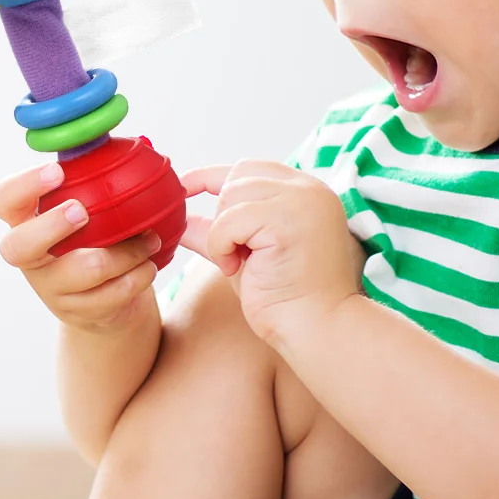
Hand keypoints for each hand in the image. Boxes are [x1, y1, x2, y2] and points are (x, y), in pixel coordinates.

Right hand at [0, 162, 160, 334]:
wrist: (108, 301)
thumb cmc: (100, 238)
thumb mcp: (97, 208)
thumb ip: (113, 180)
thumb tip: (168, 157)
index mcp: (26, 221)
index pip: (3, 200)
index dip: (23, 186)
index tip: (58, 172)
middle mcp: (30, 257)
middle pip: (18, 247)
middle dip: (51, 226)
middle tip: (82, 210)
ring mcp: (50, 289)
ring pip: (85, 270)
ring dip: (125, 252)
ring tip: (150, 239)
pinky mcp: (78, 312)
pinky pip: (111, 295)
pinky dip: (138, 277)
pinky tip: (150, 265)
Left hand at [177, 160, 363, 347]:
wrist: (318, 330)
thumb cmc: (286, 300)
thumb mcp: (246, 253)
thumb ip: (219, 229)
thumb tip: (179, 218)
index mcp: (307, 192)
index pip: (251, 168)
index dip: (211, 177)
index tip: (183, 189)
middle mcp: (309, 189)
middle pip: (239, 175)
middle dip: (224, 214)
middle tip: (236, 253)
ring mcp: (302, 200)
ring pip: (231, 195)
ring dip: (222, 234)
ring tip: (240, 264)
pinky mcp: (287, 220)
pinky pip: (229, 220)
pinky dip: (222, 246)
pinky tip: (238, 268)